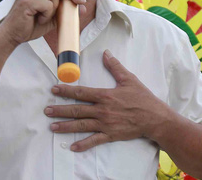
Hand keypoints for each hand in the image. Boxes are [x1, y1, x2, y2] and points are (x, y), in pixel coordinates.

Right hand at [0, 0, 85, 48]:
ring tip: (44, 16)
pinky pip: (47, 5)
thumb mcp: (52, 16)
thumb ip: (65, 10)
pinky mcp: (26, 1)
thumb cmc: (31, 24)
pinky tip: (39, 19)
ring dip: (54, 9)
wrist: (13, 35)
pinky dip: (47, 15)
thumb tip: (83, 7)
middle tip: (81, 1)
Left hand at [44, 50, 172, 151]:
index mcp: (105, 95)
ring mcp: (106, 124)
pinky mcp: (111, 135)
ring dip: (66, 126)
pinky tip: (72, 147)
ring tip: (52, 127)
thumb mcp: (129, 79)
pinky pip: (94, 140)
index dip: (66, 91)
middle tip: (46, 111)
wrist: (155, 119)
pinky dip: (83, 144)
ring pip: (82, 125)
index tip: (54, 90)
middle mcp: (103, 110)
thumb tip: (106, 53)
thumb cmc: (143, 98)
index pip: (81, 92)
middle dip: (60, 110)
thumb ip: (115, 67)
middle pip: (77, 110)